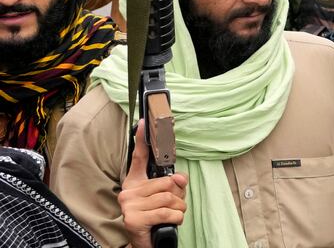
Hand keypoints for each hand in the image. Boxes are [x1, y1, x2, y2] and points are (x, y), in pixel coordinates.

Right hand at [119, 120, 187, 247]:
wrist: (145, 243)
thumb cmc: (155, 219)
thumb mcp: (165, 198)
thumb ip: (173, 184)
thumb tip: (180, 177)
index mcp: (134, 183)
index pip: (138, 158)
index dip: (141, 140)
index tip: (143, 122)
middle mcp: (128, 191)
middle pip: (167, 181)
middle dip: (179, 195)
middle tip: (173, 206)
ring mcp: (129, 205)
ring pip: (170, 197)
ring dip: (179, 208)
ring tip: (171, 215)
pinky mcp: (134, 218)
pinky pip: (167, 211)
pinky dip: (176, 218)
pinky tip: (169, 222)